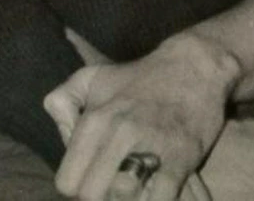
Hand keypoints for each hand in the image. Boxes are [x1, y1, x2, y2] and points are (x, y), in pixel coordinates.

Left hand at [44, 31, 239, 200]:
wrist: (193, 67)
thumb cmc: (138, 78)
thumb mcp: (91, 77)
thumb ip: (62, 100)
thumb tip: (60, 133)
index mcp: (94, 119)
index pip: (68, 182)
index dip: (79, 184)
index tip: (93, 174)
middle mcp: (118, 133)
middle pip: (91, 196)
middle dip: (101, 195)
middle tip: (114, 183)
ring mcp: (151, 147)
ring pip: (123, 198)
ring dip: (128, 198)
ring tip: (135, 185)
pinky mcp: (181, 160)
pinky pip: (158, 200)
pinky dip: (154, 200)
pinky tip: (156, 187)